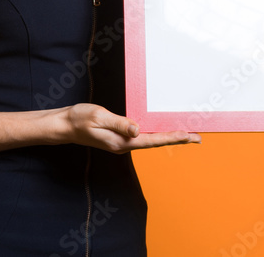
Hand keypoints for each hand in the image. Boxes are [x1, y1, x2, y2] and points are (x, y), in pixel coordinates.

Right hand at [62, 103, 200, 153]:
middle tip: (198, 138)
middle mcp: (124, 145)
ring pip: (150, 140)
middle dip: (177, 139)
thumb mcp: (99, 117)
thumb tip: (138, 129)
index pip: (152, 140)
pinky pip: (142, 137)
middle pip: (156, 142)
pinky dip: (155, 134)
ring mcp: (122, 143)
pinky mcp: (119, 138)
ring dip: (168, 137)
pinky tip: (161, 131)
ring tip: (186, 135)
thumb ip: (119, 123)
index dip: (172, 137)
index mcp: (121, 142)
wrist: (65, 125)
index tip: (189, 136)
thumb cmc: (80, 119)